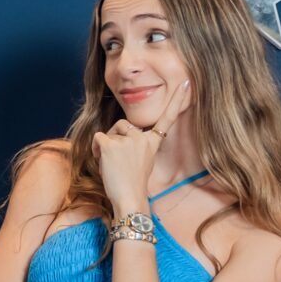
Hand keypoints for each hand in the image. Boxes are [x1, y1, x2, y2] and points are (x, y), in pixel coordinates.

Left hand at [92, 79, 191, 211]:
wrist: (129, 198)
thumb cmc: (132, 183)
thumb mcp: (142, 161)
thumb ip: (136, 145)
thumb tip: (120, 136)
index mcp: (153, 142)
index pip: (167, 118)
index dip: (177, 100)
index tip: (185, 83)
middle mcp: (143, 138)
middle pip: (122, 125)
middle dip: (115, 137)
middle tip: (118, 159)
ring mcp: (128, 140)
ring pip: (109, 133)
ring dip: (105, 146)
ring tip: (112, 164)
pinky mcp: (112, 144)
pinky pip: (98, 138)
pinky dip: (95, 148)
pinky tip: (102, 161)